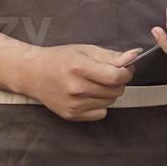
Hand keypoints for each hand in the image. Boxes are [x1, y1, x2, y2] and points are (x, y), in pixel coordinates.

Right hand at [20, 44, 138, 121]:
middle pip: (115, 90)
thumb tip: (134, 56)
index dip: (126, 72)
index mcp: (80, 68)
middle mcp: (76, 89)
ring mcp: (74, 105)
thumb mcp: (85, 50)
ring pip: (110, 102)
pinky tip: (89, 95)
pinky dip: (100, 105)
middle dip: (118, 81)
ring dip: (109, 92)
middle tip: (108, 74)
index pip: (116, 77)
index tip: (125, 68)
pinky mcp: (72, 115)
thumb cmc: (59, 58)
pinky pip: (101, 113)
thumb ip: (110, 56)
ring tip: (95, 83)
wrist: (33, 74)